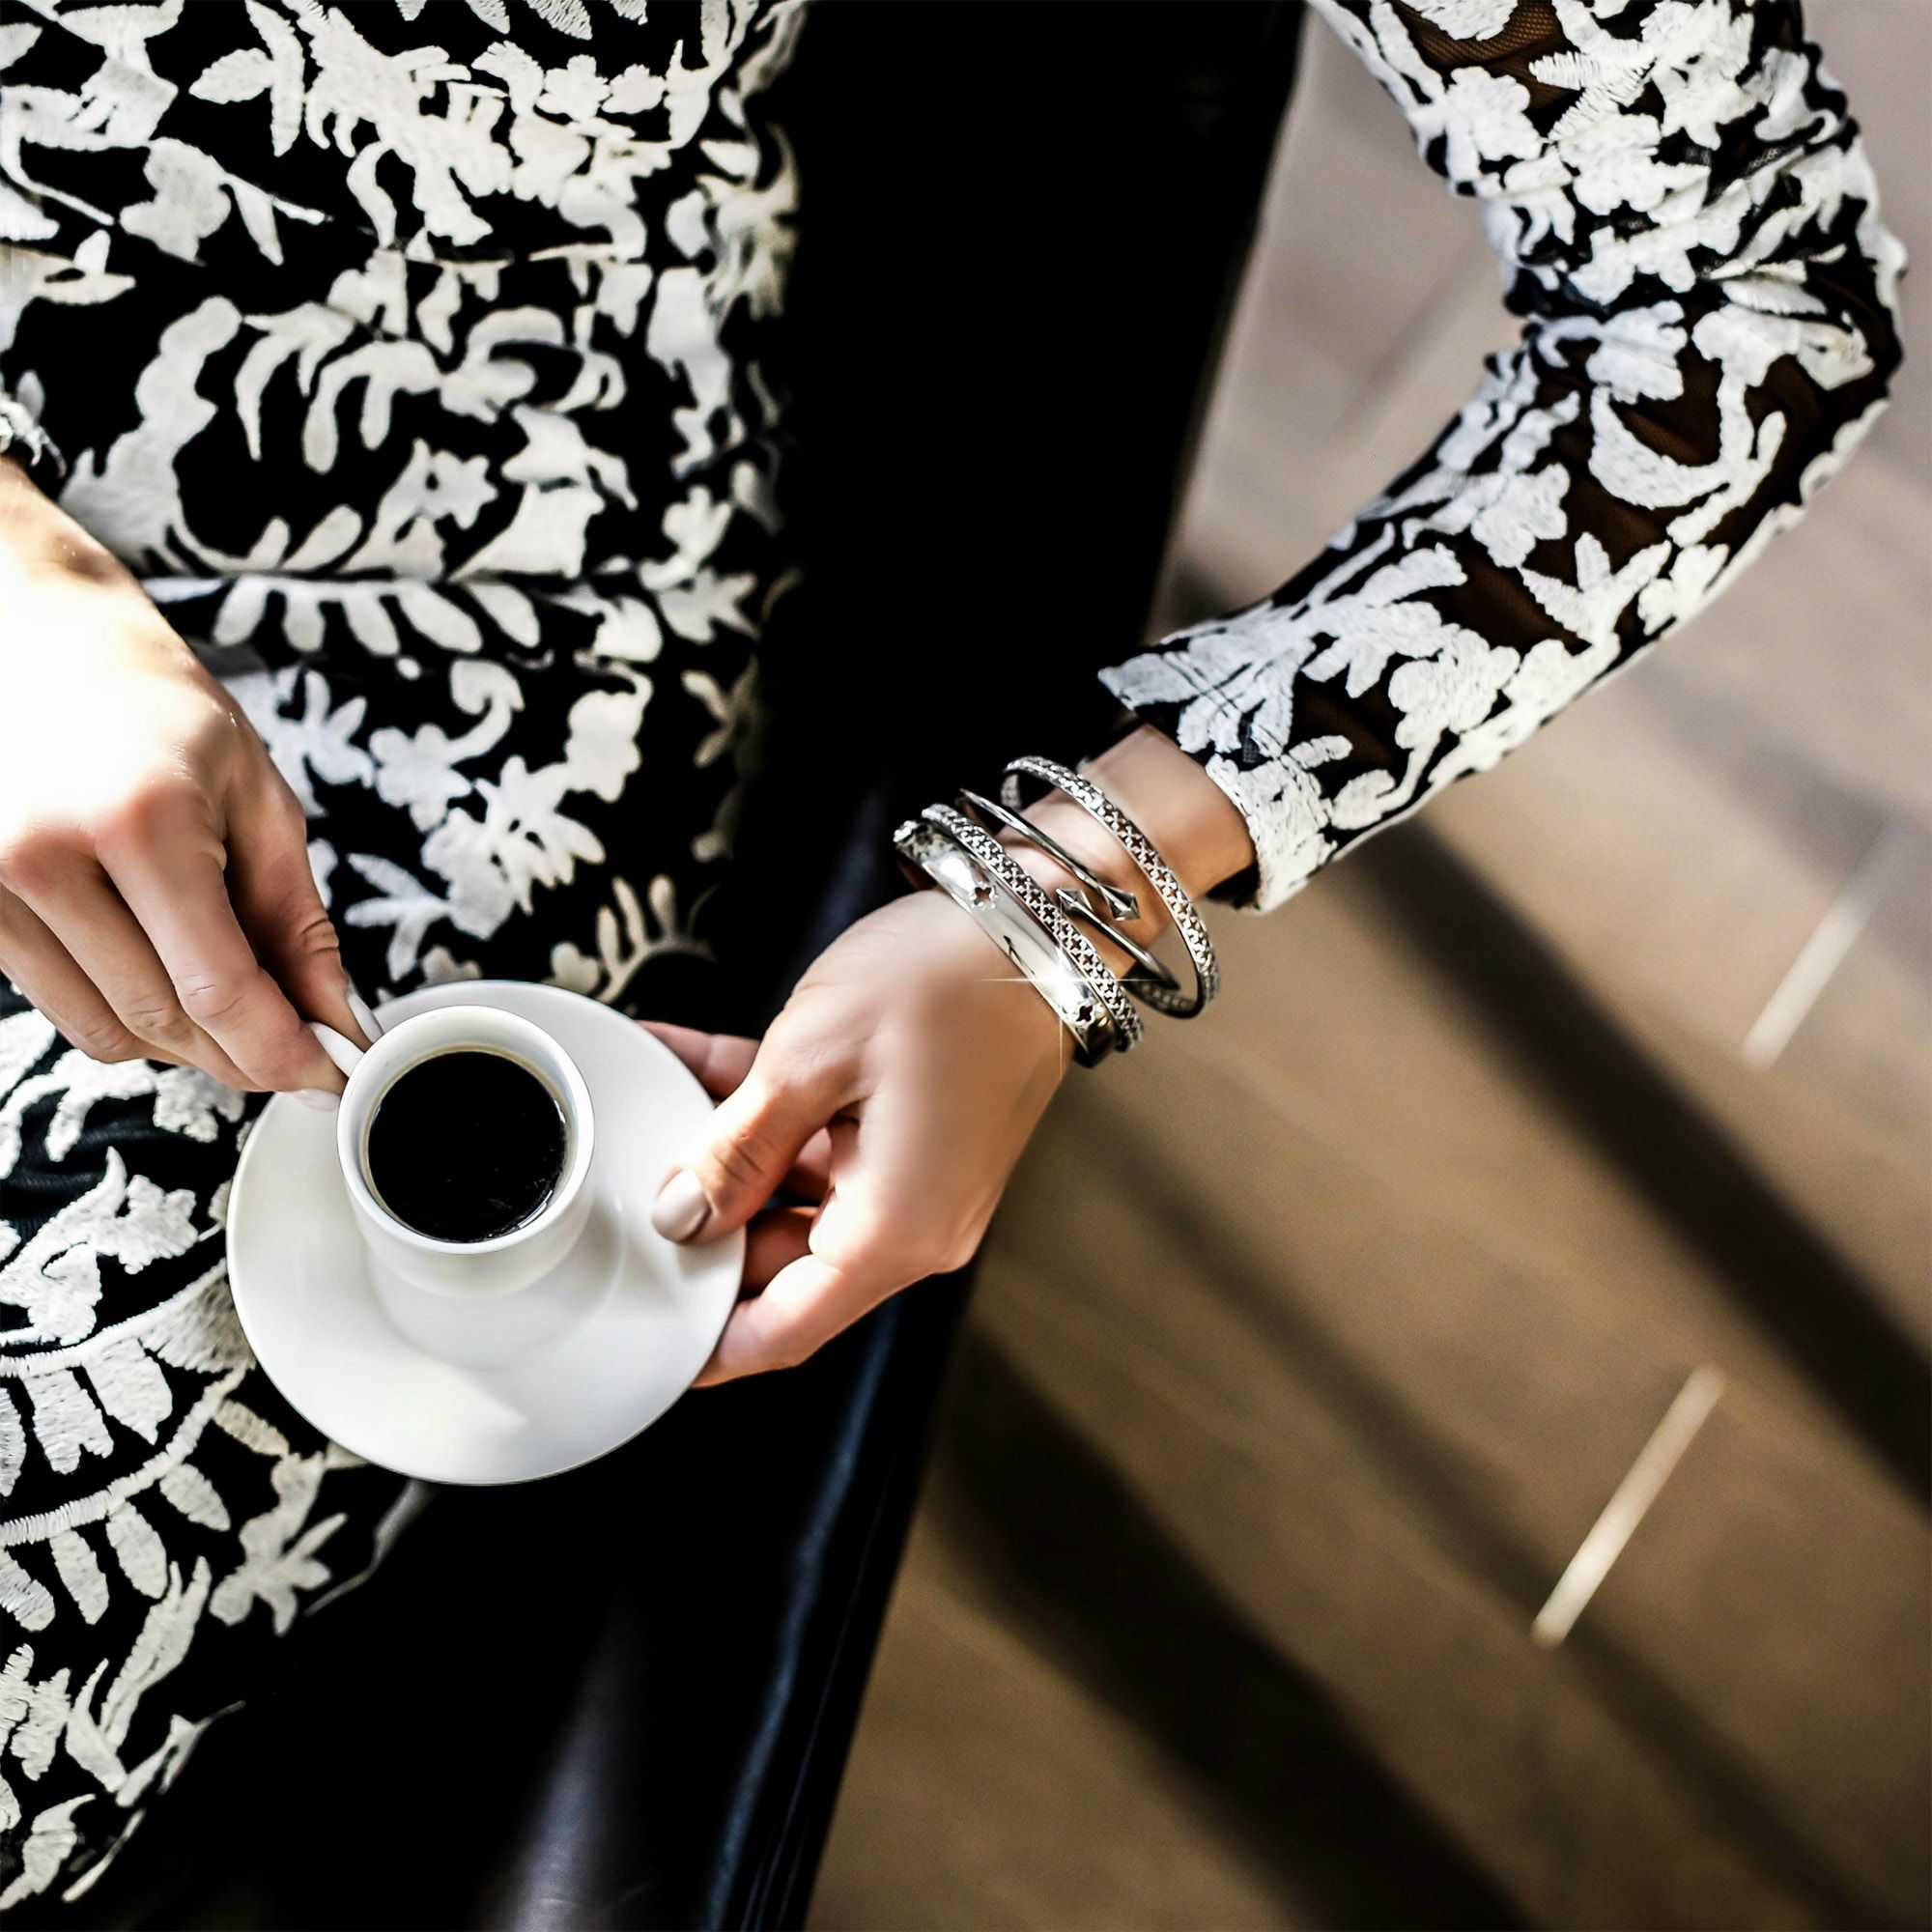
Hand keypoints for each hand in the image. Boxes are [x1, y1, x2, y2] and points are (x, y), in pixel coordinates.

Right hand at [0, 458, 363, 1093]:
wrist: (29, 635)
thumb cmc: (153, 704)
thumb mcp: (255, 794)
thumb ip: (296, 918)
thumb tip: (333, 1017)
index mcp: (142, 822)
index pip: (218, 989)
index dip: (281, 1053)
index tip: (328, 1078)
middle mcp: (48, 858)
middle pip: (163, 1022)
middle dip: (241, 1054)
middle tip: (294, 1048)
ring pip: (107, 1030)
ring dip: (181, 1041)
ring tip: (226, 995)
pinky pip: (59, 1005)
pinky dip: (124, 1010)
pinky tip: (158, 965)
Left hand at [645, 888, 1071, 1382]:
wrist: (1042, 919)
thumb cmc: (949, 980)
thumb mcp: (809, 1060)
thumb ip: (736, 1149)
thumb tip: (684, 1217)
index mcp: (896, 1230)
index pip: (783, 1331)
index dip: (705, 1344)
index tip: (645, 1334)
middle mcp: (918, 1223)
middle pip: (784, 1264)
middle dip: (706, 1222)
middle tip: (630, 1181)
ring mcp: (922, 1180)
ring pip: (797, 1198)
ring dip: (730, 1152)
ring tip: (660, 1093)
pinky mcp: (920, 1138)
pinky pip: (828, 1147)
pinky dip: (770, 1114)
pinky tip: (696, 1063)